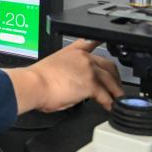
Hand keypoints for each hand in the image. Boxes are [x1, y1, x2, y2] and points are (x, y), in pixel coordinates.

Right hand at [4, 39, 123, 113]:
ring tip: (118, 101)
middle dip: (114, 77)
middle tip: (115, 86)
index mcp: (72, 52)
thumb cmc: (36, 79)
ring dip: (116, 92)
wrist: (33, 84)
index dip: (103, 44)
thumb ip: (68, 71)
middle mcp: (83, 58)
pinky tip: (110, 108)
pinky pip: (105, 96)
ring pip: (110, 81)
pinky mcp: (90, 84)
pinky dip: (110, 103)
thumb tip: (73, 84)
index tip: (109, 46)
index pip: (92, 43)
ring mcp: (88, 70)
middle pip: (108, 65)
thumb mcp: (52, 66)